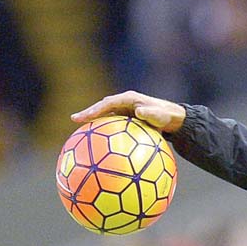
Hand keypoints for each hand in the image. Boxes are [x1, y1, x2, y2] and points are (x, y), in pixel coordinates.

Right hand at [71, 91, 185, 133]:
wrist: (172, 118)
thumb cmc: (166, 116)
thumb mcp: (160, 115)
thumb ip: (150, 113)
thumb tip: (138, 112)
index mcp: (128, 99)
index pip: (107, 103)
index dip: (95, 109)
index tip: (84, 116)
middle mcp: (123, 104)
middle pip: (102, 108)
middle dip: (88, 113)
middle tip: (74, 120)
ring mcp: (123, 112)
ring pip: (105, 117)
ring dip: (94, 123)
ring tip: (79, 134)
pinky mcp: (125, 120)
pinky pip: (112, 126)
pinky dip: (105, 133)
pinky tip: (98, 146)